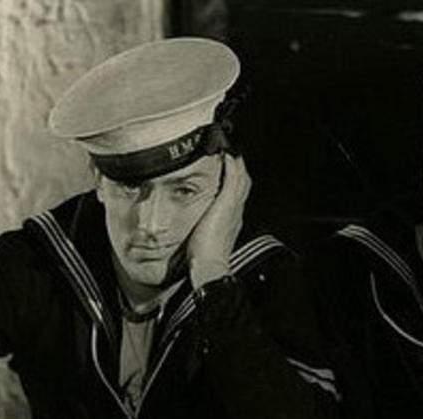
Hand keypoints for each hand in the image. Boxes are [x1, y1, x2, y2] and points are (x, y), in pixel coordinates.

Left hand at [188, 155, 251, 286]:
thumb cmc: (200, 258)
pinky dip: (232, 166)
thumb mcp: (197, 239)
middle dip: (236, 166)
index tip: (224, 166)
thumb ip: (193, 228)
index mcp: (229, 220)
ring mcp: (233, 208)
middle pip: (241, 182)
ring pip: (240, 178)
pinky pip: (233, 179)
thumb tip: (180, 225)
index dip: (231, 179)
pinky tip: (226, 154)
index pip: (234, 193)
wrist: (208, 267)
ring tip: (227, 147)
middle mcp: (235, 212)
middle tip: (228, 149)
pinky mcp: (228, 205)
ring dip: (235, 161)